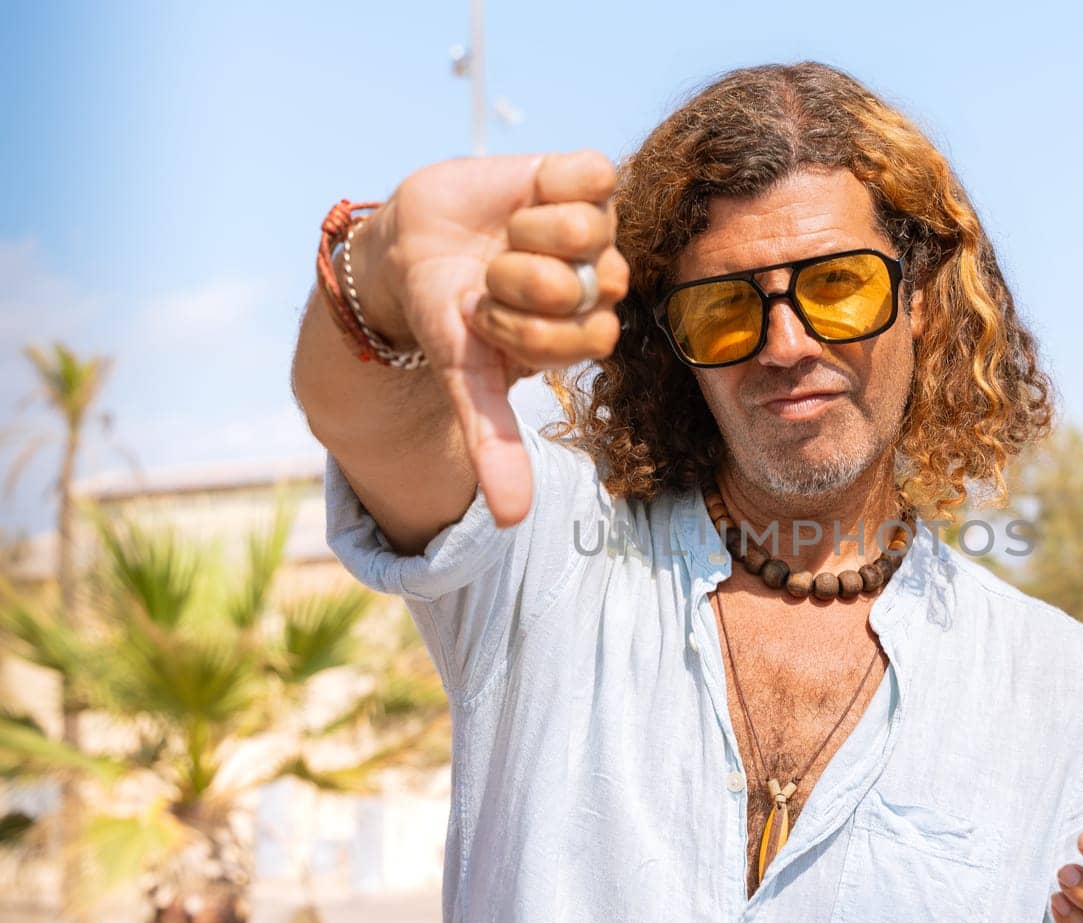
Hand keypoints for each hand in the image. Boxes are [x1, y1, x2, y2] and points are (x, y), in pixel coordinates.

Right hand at [352, 150, 629, 525]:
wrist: (414, 245)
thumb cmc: (448, 316)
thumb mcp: (465, 379)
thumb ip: (494, 443)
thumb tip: (509, 520)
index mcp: (590, 333)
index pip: (595, 338)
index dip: (530, 327)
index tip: (489, 321)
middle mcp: (602, 284)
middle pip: (593, 283)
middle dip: (524, 281)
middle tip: (494, 276)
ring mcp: (598, 230)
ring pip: (588, 229)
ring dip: (527, 233)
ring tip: (505, 236)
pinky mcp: (586, 178)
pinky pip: (594, 174)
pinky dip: (550, 184)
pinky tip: (527, 195)